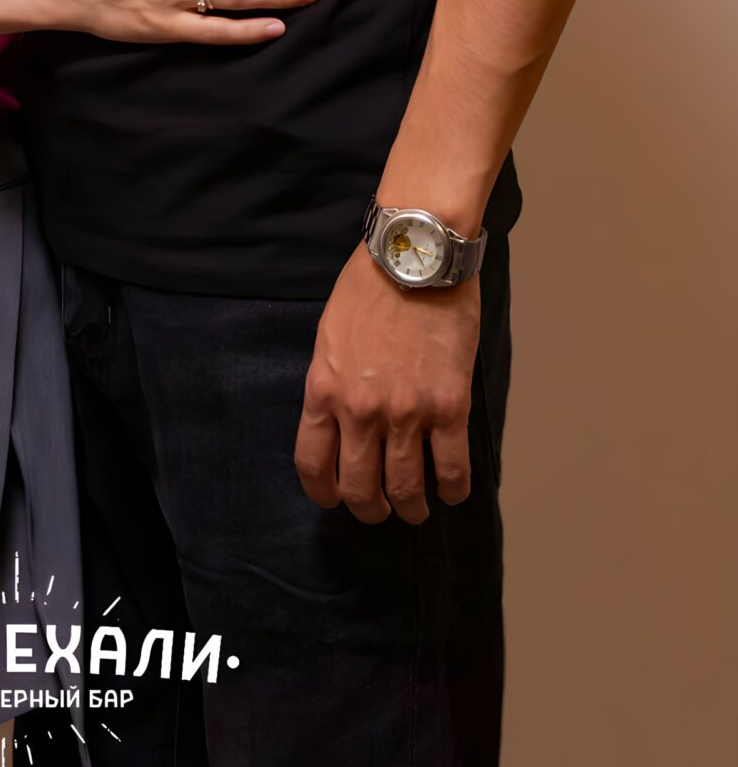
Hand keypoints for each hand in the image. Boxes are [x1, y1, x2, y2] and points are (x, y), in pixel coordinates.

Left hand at [294, 245, 480, 524]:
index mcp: (324, 391)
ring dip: (411, 507)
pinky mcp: (449, 406)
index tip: (334, 499)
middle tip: (381, 510)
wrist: (415, 256)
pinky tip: (452, 491)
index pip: (313, 465)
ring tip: (417, 508)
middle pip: (359, 489)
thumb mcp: (330, 337)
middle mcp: (360, 411)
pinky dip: (452, 490)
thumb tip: (339, 421)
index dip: (324, 493)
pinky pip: (451, 469)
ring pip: (406, 488)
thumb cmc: (369, 286)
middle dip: (370, 509)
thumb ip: (332, 383)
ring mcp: (406, 413)